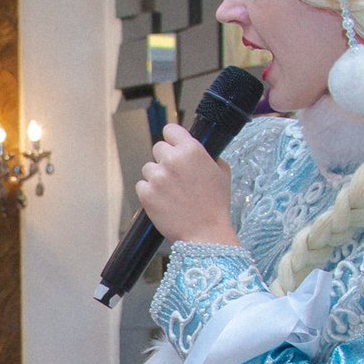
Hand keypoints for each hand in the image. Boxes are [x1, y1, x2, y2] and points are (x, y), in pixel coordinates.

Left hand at [135, 125, 239, 247]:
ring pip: (148, 168)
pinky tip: (164, 201)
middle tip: (176, 176)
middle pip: (158, 148)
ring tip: (171, 193)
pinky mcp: (146, 193)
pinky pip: (141, 185)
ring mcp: (157, 177)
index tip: (173, 145)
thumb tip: (199, 150)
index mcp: (191, 150)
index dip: (172, 138)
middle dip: (165, 160)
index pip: (170, 130)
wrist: (206, 234)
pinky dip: (150, 192)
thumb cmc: (215, 205)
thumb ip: (209, 156)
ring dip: (156, 177)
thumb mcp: (222, 173)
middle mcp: (172, 160)